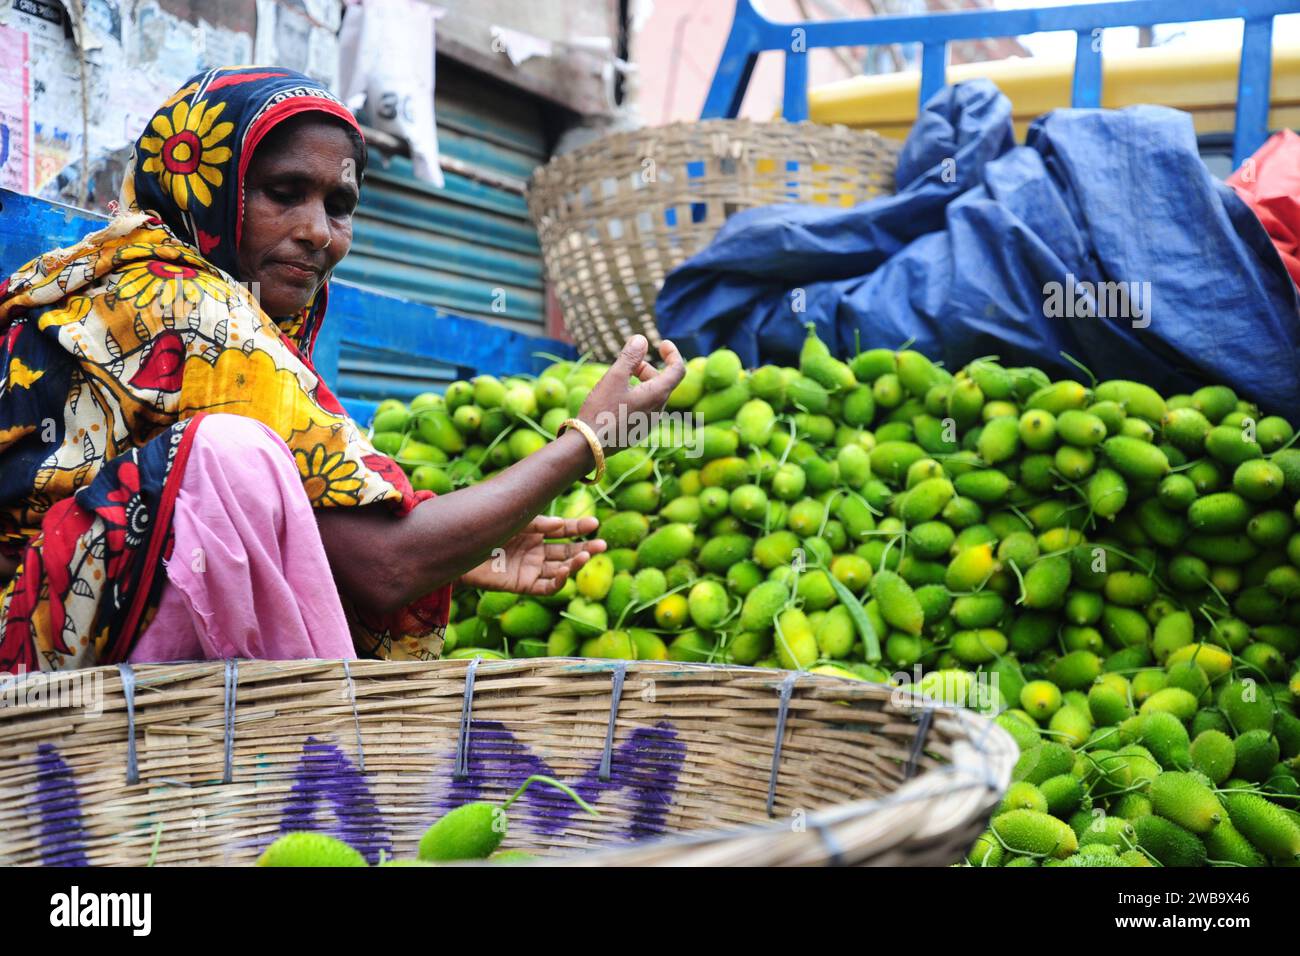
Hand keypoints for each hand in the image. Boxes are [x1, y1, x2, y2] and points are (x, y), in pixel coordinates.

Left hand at [458, 515, 605, 595]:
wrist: (460, 549)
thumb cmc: (486, 530)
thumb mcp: (516, 521)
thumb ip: (540, 524)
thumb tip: (562, 524)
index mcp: (535, 533)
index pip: (563, 531)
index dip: (578, 528)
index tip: (594, 523)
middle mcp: (536, 552)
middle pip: (566, 552)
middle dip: (584, 548)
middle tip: (601, 545)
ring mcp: (530, 569)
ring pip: (559, 569)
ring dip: (574, 564)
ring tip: (587, 555)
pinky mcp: (523, 585)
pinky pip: (546, 587)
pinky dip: (558, 581)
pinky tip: (565, 571)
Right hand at [578, 335, 685, 452]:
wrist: (589, 446)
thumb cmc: (602, 410)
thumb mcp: (614, 377)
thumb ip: (630, 357)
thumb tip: (642, 339)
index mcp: (658, 395)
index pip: (678, 370)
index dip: (673, 354)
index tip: (663, 343)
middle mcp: (659, 410)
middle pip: (663, 382)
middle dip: (648, 368)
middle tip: (627, 363)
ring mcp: (650, 423)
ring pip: (653, 395)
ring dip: (641, 382)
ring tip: (618, 379)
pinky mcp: (639, 431)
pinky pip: (645, 408)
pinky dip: (636, 396)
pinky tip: (615, 398)